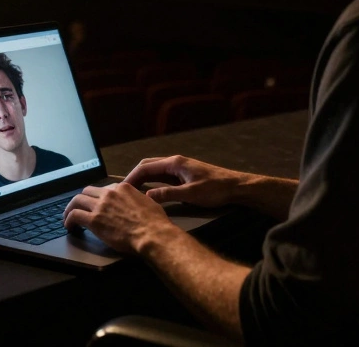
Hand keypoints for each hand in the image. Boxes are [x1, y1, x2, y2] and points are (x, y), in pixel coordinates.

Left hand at [63, 182, 169, 255]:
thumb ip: (137, 199)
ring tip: (68, 217)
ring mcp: (100, 206)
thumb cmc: (155, 222)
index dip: (98, 197)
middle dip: (82, 199)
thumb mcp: (147, 202)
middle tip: (79, 208)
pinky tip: (69, 226)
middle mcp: (109, 193)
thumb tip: (135, 203)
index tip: (96, 204)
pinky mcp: (94, 220)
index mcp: (122, 187)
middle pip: (87, 191)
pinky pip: (74, 215)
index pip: (104, 188)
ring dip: (70, 208)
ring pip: (77, 200)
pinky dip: (68, 220)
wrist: (153, 234)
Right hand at [124, 155, 244, 207]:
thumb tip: (146, 196)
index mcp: (174, 163)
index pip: (145, 167)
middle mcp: (174, 162)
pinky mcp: (183, 174)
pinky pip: (162, 176)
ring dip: (142, 179)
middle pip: (148, 165)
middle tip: (123, 191)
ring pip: (155, 170)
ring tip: (132, 192)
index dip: (132, 177)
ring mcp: (179, 168)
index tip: (122, 189)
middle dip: (134, 176)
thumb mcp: (191, 195)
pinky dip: (152, 182)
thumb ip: (168, 194)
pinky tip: (149, 192)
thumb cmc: (215, 190)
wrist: (236, 187)